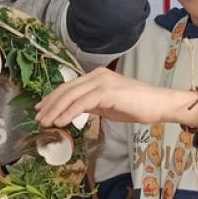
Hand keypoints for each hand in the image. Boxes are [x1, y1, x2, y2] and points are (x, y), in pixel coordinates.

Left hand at [35, 68, 197, 130]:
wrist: (159, 104)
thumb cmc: (138, 106)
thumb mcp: (108, 106)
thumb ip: (91, 105)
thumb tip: (74, 111)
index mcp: (96, 77)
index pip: (69, 87)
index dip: (53, 98)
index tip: (41, 108)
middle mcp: (97, 75)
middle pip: (66, 89)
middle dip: (50, 104)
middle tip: (38, 117)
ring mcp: (102, 82)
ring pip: (71, 95)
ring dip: (55, 110)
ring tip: (45, 122)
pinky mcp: (107, 92)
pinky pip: (83, 103)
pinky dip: (69, 112)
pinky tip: (60, 122)